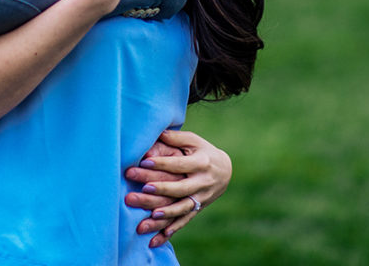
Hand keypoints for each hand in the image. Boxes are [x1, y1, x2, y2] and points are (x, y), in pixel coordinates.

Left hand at [124, 129, 231, 246]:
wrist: (225, 171)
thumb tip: (156, 131)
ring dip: (167, 213)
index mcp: (201, 163)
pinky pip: (185, 221)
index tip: (144, 162)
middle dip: (162, 189)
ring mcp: (201, 198)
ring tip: (151, 215)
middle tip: (143, 189)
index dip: (162, 163)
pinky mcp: (198, 209)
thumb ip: (175, 137)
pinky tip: (160, 236)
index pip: (179, 164)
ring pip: (183, 208)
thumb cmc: (203, 151)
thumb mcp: (193, 141)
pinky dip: (173, 229)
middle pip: (181, 188)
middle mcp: (203, 182)